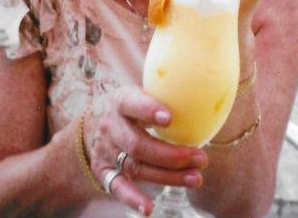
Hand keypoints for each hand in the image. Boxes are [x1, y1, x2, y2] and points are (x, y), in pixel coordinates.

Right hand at [84, 86, 207, 214]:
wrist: (92, 122)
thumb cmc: (129, 106)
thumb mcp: (139, 93)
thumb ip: (163, 93)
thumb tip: (205, 91)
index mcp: (120, 102)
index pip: (132, 104)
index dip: (149, 110)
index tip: (170, 118)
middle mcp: (111, 127)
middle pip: (139, 145)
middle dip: (171, 155)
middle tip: (200, 158)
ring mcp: (106, 151)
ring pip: (136, 167)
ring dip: (168, 177)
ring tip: (195, 178)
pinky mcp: (104, 171)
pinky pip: (118, 187)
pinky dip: (132, 199)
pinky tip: (149, 208)